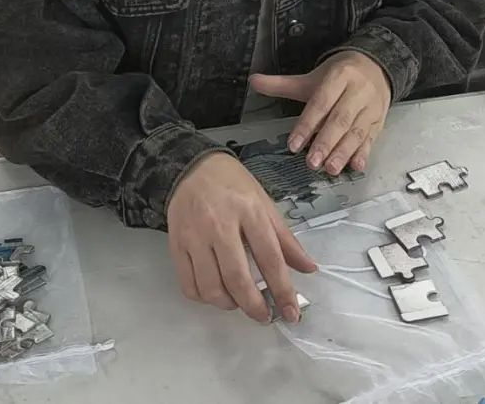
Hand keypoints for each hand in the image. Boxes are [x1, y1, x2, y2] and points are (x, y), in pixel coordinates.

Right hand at [167, 153, 316, 323]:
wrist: (191, 167)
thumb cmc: (232, 184)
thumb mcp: (264, 203)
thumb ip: (285, 239)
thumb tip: (308, 268)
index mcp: (249, 211)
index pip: (270, 258)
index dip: (283, 291)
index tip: (292, 313)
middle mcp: (220, 224)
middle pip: (238, 278)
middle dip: (255, 306)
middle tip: (264, 316)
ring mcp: (194, 236)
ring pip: (211, 287)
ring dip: (229, 304)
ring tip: (240, 302)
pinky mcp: (175, 244)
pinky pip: (189, 285)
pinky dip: (204, 298)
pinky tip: (216, 293)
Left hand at [250, 51, 390, 174]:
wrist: (375, 66)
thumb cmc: (340, 76)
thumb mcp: (312, 77)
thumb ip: (282, 84)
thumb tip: (253, 81)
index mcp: (339, 77)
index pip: (321, 103)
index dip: (307, 125)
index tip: (294, 145)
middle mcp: (358, 91)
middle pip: (340, 119)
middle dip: (326, 142)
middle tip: (312, 163)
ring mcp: (371, 107)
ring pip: (357, 131)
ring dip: (344, 152)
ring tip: (330, 169)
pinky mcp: (379, 120)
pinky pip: (372, 138)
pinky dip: (364, 153)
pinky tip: (356, 166)